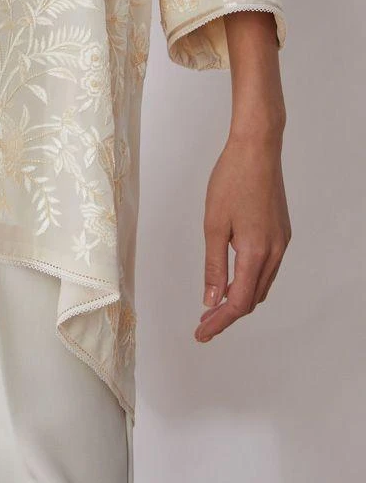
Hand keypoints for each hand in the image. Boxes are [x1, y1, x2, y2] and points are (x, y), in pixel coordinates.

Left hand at [195, 127, 290, 341]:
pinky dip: (250, 281)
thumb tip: (211, 300)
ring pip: (262, 285)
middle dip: (227, 314)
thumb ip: (214, 265)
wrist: (258, 149)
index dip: (219, 322)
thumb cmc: (231, 180)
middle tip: (203, 322)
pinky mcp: (281, 232)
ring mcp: (281, 242)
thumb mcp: (213, 224)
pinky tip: (233, 278)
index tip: (201, 333)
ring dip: (239, 298)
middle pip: (252, 298)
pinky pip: (267, 268)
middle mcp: (275, 252)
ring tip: (214, 305)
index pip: (238, 302)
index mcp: (256, 253)